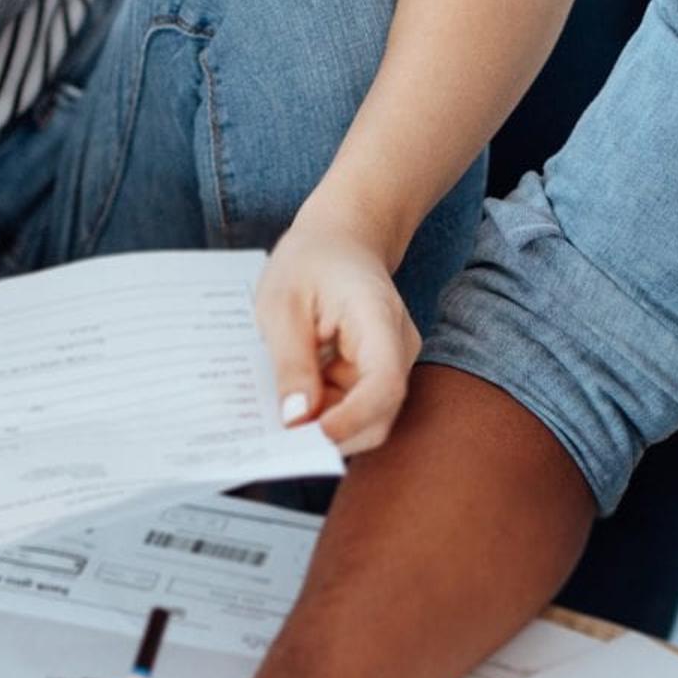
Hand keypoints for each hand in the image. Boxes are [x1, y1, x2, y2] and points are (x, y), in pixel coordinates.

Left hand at [254, 211, 423, 450]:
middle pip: (379, 415)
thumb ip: (290, 360)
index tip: (314, 435)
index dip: (353, 418)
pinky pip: (352, 407)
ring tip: (280, 406)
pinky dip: (322, 411)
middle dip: (331, 433)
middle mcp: (398, 348)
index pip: (384, 383)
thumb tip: (295, 419)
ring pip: (364, 419)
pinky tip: (293, 396)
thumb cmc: (310, 262)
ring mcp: (391, 364)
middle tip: (279, 438)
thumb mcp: (282, 303)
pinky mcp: (376, 374)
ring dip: (322, 423)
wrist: (342, 239)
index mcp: (379, 318)